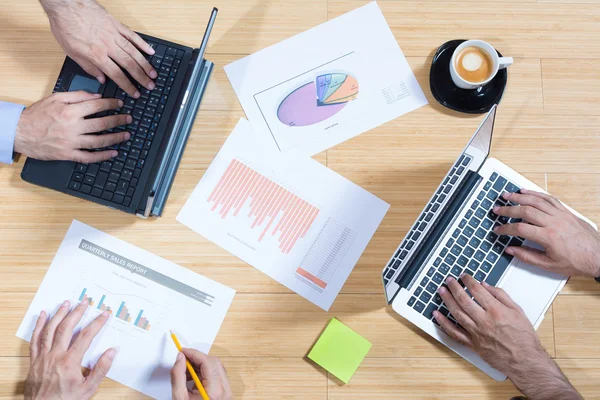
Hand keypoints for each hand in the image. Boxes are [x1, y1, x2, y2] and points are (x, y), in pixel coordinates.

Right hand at [15, 91, 130, 162]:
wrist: (20, 132)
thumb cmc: (36, 115)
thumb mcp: (55, 98)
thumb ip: (77, 95)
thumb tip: (96, 96)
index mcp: (69, 111)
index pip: (97, 106)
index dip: (111, 104)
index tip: (120, 104)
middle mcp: (72, 127)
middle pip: (102, 123)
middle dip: (118, 120)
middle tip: (129, 119)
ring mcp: (71, 142)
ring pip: (99, 140)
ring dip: (115, 138)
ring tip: (126, 135)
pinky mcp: (68, 154)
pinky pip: (89, 157)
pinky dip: (103, 156)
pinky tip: (113, 153)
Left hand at [25, 300, 115, 399]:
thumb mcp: (88, 389)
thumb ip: (100, 369)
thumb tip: (111, 352)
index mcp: (70, 362)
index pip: (86, 336)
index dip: (97, 323)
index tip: (104, 314)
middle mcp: (55, 356)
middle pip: (66, 328)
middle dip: (77, 313)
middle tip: (84, 302)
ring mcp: (43, 357)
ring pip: (50, 330)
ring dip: (58, 314)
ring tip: (66, 303)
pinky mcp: (34, 360)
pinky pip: (35, 339)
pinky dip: (38, 325)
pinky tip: (42, 315)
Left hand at [42, 0, 156, 97]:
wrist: (66, 4)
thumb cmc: (66, 26)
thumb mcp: (71, 51)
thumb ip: (88, 66)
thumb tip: (101, 78)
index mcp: (96, 54)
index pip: (116, 74)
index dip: (128, 85)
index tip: (135, 93)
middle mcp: (108, 45)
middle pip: (129, 65)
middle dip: (142, 77)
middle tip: (150, 85)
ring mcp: (114, 34)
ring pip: (134, 52)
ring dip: (145, 64)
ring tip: (153, 73)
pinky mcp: (116, 24)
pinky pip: (132, 35)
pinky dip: (142, 44)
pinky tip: (150, 51)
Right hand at [171, 348, 231, 399]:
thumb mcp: (179, 397)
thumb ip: (178, 376)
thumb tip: (179, 358)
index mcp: (214, 391)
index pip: (207, 362)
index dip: (194, 354)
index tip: (182, 351)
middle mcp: (224, 390)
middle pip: (213, 363)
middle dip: (197, 359)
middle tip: (183, 360)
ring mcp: (227, 392)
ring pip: (216, 368)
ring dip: (201, 366)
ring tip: (186, 373)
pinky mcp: (225, 392)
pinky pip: (217, 375)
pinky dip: (205, 373)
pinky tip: (193, 379)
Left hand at [434, 275, 579, 398]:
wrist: (525, 361)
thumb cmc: (524, 338)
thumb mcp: (518, 311)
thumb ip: (501, 296)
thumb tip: (486, 285)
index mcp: (496, 311)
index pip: (477, 290)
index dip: (468, 281)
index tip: (463, 276)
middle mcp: (484, 321)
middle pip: (464, 300)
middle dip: (454, 287)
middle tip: (449, 280)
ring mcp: (476, 333)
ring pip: (457, 314)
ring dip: (447, 301)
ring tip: (441, 291)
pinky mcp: (472, 344)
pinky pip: (454, 333)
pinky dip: (443, 323)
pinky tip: (436, 315)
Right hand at [493, 189, 599, 277]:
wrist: (598, 256)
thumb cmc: (577, 261)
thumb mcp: (550, 265)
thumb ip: (528, 257)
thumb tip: (511, 250)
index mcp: (549, 237)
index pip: (520, 229)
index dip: (506, 229)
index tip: (498, 230)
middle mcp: (554, 223)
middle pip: (526, 211)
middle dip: (508, 210)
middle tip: (497, 210)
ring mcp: (561, 215)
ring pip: (537, 201)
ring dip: (520, 197)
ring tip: (507, 195)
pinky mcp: (566, 212)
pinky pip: (549, 199)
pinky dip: (536, 194)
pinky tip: (526, 192)